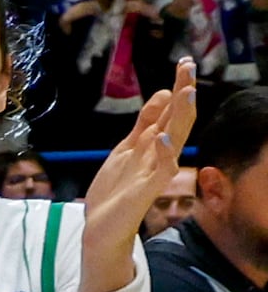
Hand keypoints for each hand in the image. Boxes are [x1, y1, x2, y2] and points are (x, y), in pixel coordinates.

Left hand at [81, 69, 195, 291]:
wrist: (102, 228)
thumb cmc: (115, 190)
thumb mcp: (126, 149)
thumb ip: (144, 125)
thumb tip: (163, 94)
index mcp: (152, 145)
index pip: (169, 111)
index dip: (176, 88)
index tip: (184, 63)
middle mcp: (159, 155)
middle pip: (176, 119)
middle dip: (182, 93)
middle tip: (188, 66)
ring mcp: (155, 172)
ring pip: (174, 140)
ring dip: (179, 117)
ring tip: (185, 92)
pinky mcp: (147, 190)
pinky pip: (161, 171)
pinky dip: (163, 154)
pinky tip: (162, 137)